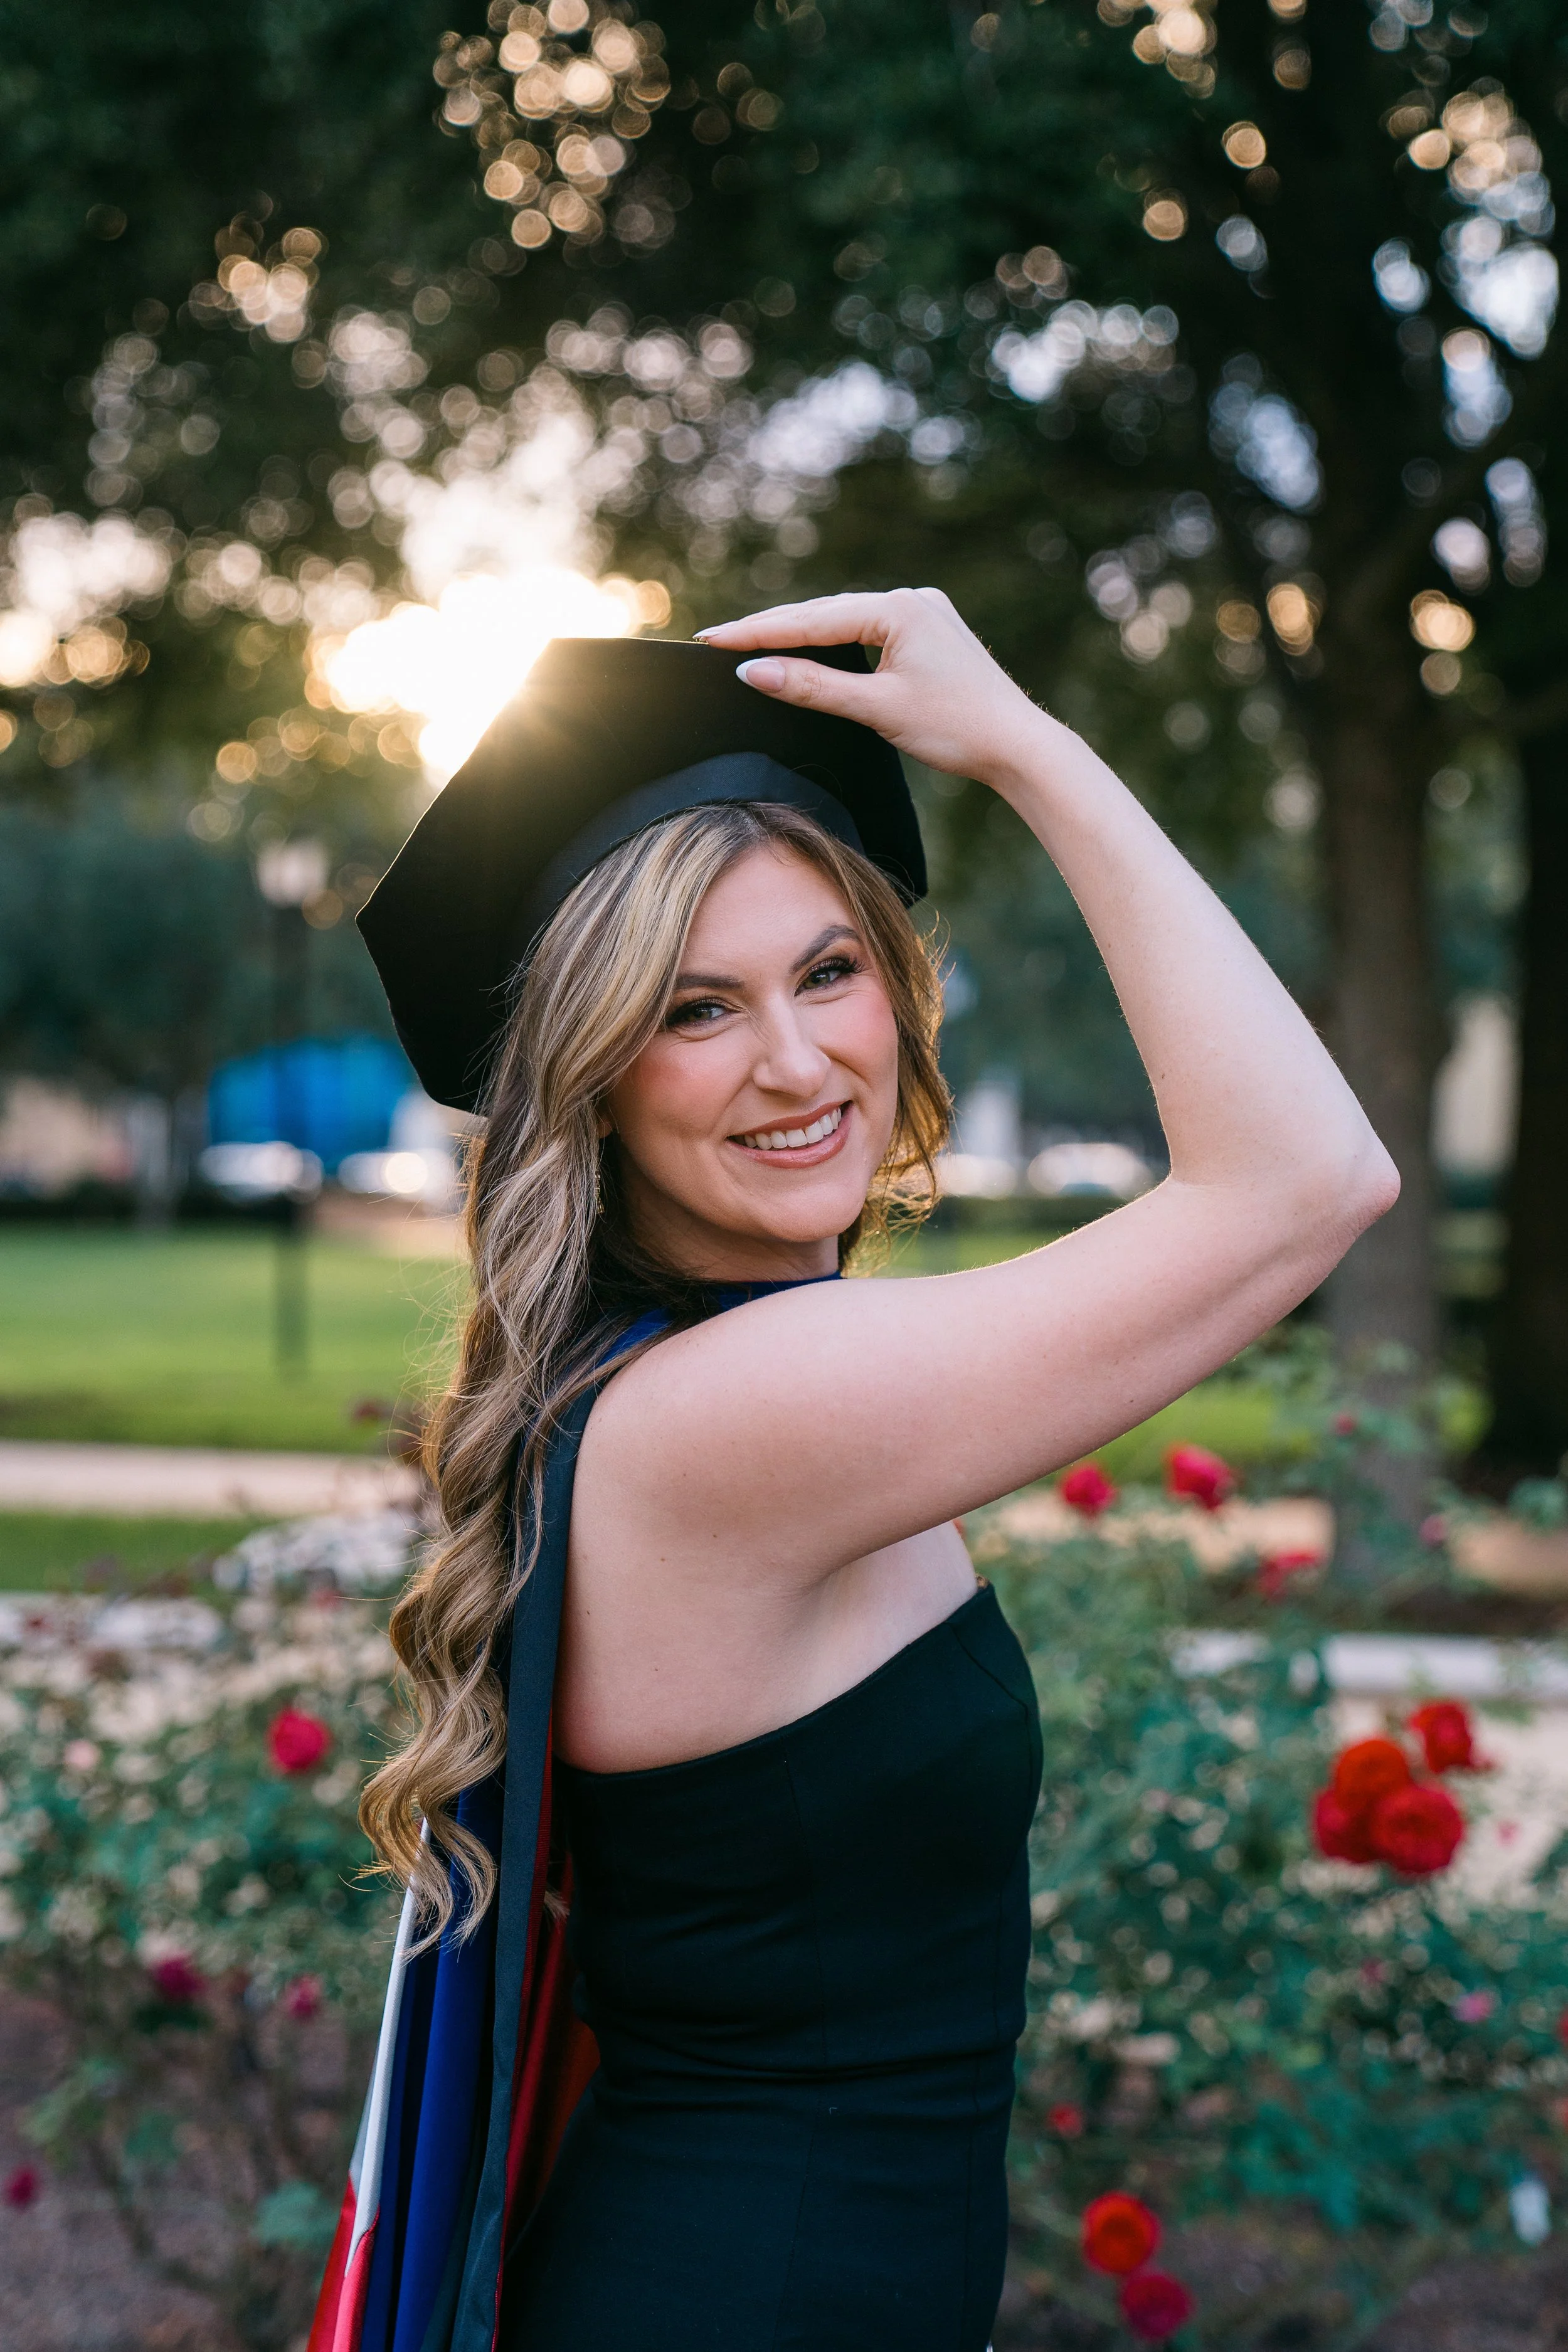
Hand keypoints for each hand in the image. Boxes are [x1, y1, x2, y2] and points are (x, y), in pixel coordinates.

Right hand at [697, 588, 1048, 786]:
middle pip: (826, 615)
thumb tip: (753, 673)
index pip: (811, 620)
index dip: (758, 632)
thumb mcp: (876, 708)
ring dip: (803, 635)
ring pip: (847, 622)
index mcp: (899, 607)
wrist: (1019, 745)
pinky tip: (812, 649)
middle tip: (718, 640)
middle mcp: (912, 599)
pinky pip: (870, 632)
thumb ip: (811, 687)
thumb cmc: (957, 728)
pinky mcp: (932, 634)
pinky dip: (837, 643)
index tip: (711, 639)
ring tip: (752, 643)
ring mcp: (924, 613)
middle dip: (773, 629)